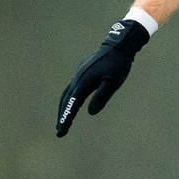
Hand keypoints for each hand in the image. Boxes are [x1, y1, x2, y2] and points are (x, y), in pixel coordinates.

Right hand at [56, 19, 149, 136]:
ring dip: (63, 108)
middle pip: (65, 100)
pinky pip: (71, 89)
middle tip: (59, 131)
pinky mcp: (82, 73)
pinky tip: (71, 105)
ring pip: (66, 94)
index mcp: (84, 82)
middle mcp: (78, 79)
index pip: (72, 104)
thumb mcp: (113, 82)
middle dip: (62, 116)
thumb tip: (90, 113)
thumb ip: (101, 96)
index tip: (61, 132)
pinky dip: (68, 99)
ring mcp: (78, 75)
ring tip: (63, 121)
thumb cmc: (118, 64)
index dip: (66, 118)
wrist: (118, 46)